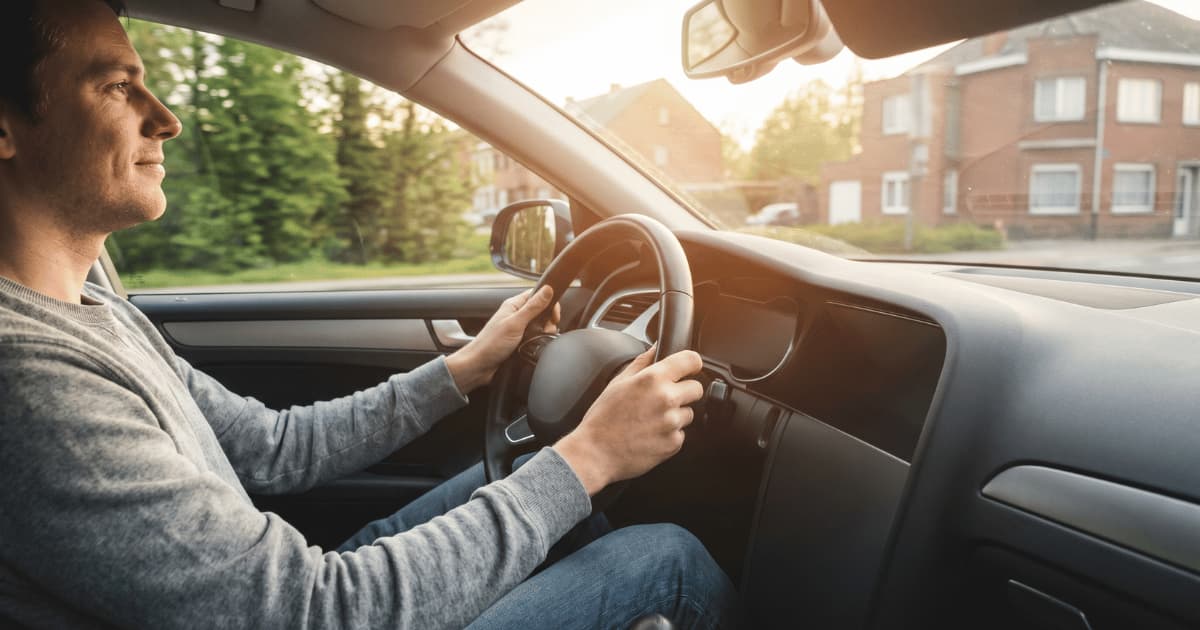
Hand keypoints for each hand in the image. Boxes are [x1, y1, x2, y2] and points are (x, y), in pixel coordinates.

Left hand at [444, 286, 559, 392]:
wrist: (479, 366)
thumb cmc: (490, 344)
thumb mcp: (515, 323)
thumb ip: (533, 307)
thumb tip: (547, 289)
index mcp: (513, 305)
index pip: (537, 294)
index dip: (549, 302)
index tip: (554, 316)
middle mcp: (516, 315)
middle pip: (541, 311)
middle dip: (548, 320)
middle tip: (546, 330)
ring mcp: (518, 329)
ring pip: (539, 326)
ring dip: (543, 332)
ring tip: (539, 339)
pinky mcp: (519, 341)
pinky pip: (535, 338)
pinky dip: (538, 341)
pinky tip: (535, 346)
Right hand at [554, 347, 703, 494]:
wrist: (595, 452)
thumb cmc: (603, 418)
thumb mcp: (618, 382)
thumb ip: (642, 362)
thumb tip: (656, 348)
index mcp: (653, 379)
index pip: (691, 360)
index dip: (691, 364)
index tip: (689, 368)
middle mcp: (667, 399)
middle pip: (697, 388)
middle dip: (684, 391)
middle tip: (663, 399)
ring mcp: (672, 423)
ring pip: (689, 413)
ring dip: (676, 415)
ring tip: (651, 420)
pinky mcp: (674, 443)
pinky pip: (681, 434)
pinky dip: (670, 435)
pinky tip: (650, 435)